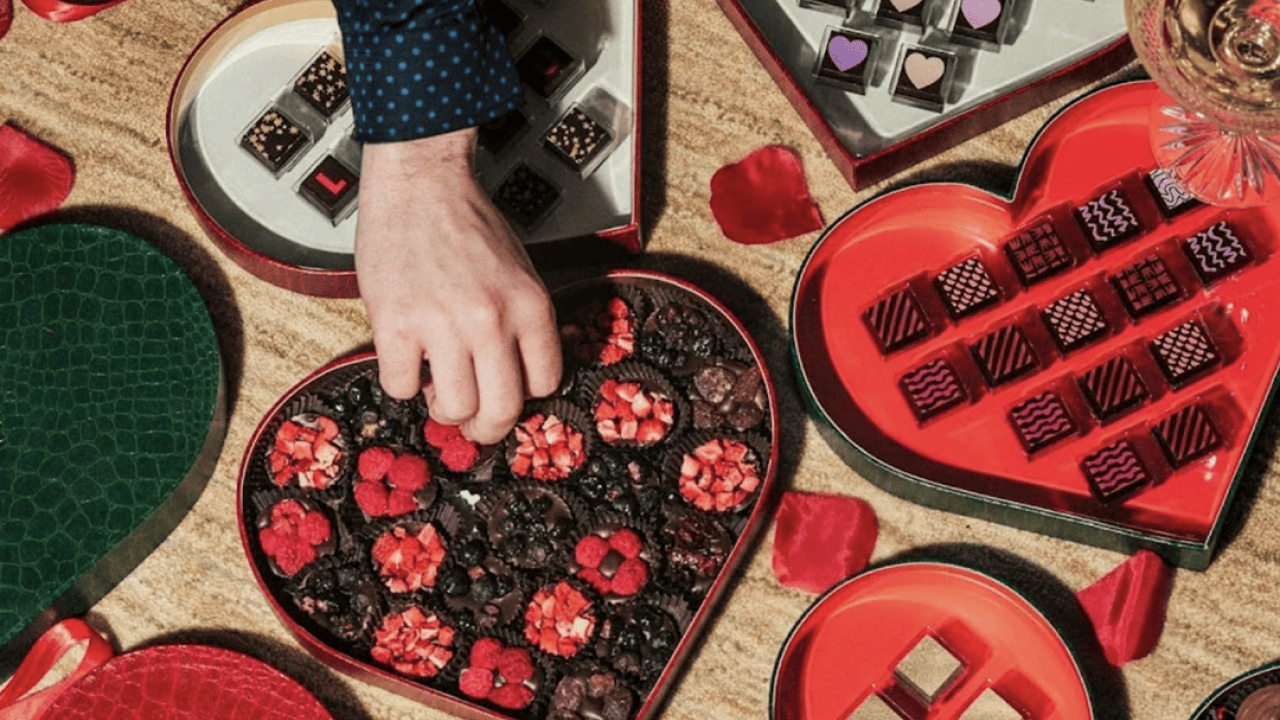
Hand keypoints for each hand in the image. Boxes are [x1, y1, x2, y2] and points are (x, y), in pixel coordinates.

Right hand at [354, 128, 561, 443]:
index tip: (507, 394)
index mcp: (530, 306)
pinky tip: (406, 356)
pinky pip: (401, 388)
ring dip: (443, 408)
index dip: (524, 397)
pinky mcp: (395, 324)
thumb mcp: (520, 273)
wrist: (421, 183)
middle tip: (474, 422)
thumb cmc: (467, 225)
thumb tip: (516, 383)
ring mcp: (442, 324)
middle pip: (501, 411)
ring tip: (437, 382)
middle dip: (487, 428)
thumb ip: (524, 326)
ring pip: (453, 409)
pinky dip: (403, 381)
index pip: (545, 385)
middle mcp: (491, 320)